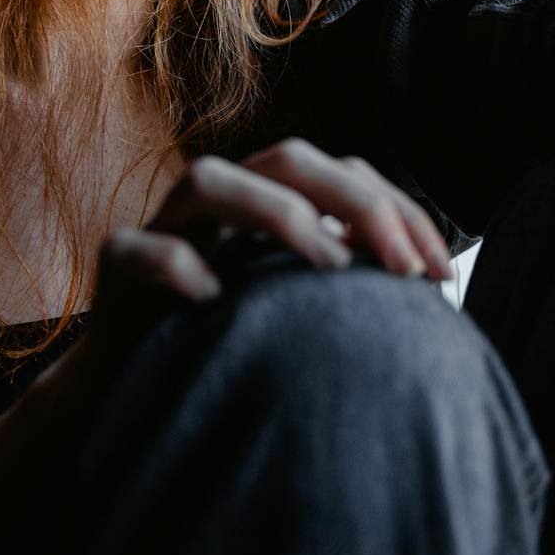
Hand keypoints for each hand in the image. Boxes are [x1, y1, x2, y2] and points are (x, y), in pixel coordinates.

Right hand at [73, 138, 453, 375]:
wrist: (131, 396)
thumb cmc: (230, 350)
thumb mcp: (301, 314)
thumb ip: (351, 290)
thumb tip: (432, 290)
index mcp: (270, 204)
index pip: (343, 175)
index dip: (399, 212)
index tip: (439, 275)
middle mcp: (220, 203)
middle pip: (287, 158)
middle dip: (355, 203)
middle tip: (401, 269)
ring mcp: (162, 226)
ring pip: (208, 178)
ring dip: (276, 213)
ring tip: (330, 269)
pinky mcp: (115, 266)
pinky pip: (140, 247)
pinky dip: (180, 265)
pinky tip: (215, 301)